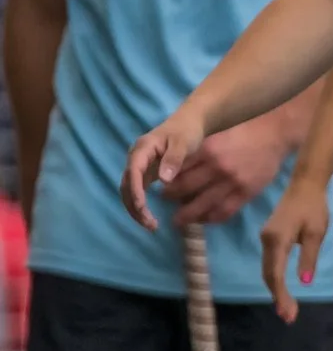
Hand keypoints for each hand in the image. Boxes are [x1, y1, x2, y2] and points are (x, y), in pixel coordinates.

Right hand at [122, 104, 208, 230]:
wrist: (188, 124)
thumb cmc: (186, 131)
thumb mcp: (183, 142)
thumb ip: (174, 158)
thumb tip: (163, 179)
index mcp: (142, 149)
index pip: (133, 172)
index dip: (135, 190)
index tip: (142, 207)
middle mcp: (135, 159)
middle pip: (126, 186)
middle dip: (134, 206)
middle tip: (149, 224)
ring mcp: (138, 167)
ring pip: (129, 192)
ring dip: (135, 209)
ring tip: (151, 226)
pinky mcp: (143, 174)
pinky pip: (136, 192)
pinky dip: (140, 206)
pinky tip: (149, 218)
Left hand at [163, 113, 294, 227]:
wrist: (275, 134)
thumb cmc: (243, 133)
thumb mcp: (216, 137)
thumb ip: (198, 153)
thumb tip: (175, 171)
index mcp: (207, 150)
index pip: (177, 170)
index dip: (165, 180)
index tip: (159, 185)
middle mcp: (216, 167)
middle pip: (184, 189)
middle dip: (169, 197)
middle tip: (165, 201)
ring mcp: (232, 182)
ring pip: (201, 205)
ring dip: (186, 215)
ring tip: (178, 220)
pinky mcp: (246, 192)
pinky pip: (223, 212)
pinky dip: (210, 219)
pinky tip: (204, 219)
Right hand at [259, 179, 332, 324]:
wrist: (305, 185)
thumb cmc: (314, 207)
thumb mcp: (316, 232)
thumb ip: (309, 256)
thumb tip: (305, 282)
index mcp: (277, 239)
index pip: (276, 274)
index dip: (281, 295)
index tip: (288, 313)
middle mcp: (266, 240)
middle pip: (268, 275)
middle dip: (278, 296)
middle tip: (289, 317)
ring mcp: (266, 239)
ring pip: (267, 270)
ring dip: (276, 290)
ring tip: (287, 308)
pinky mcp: (270, 238)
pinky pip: (270, 262)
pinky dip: (275, 278)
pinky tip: (283, 290)